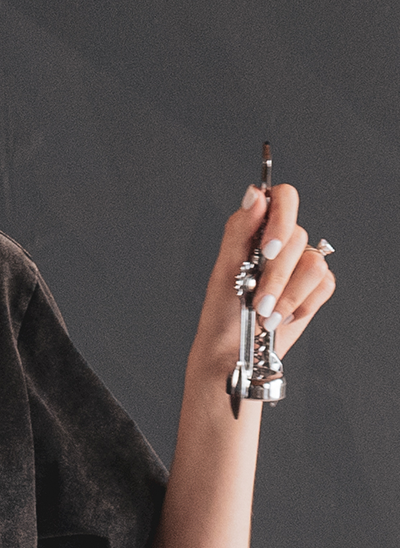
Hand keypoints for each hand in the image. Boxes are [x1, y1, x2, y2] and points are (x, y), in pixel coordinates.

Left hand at [191, 182, 336, 376]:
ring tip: (266, 315)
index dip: (282, 218)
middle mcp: (282, 242)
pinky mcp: (315, 287)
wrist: (232, 352)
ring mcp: (301, 264)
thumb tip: (255, 195)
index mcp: (257, 229)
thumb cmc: (222, 312)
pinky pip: (324, 285)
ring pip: (314, 264)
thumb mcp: (225, 270)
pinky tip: (282, 316)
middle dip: (276, 276)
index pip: (283, 198)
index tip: (269, 249)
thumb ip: (240, 231)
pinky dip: (301, 305)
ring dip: (288, 295)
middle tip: (257, 301)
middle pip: (299, 237)